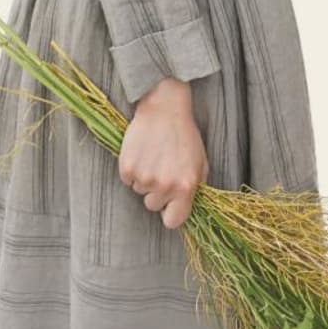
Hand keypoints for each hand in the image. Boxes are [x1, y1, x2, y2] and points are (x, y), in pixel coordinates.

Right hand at [118, 79, 209, 230]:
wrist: (164, 107)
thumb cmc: (184, 135)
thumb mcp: (200, 163)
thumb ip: (194, 189)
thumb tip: (186, 208)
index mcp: (185, 187)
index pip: (173, 221)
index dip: (170, 213)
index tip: (169, 204)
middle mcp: (165, 186)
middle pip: (153, 205)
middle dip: (156, 191)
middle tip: (161, 167)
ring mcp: (145, 178)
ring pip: (139, 191)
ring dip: (144, 178)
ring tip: (152, 155)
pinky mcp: (127, 168)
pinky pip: (127, 179)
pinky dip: (132, 168)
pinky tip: (141, 151)